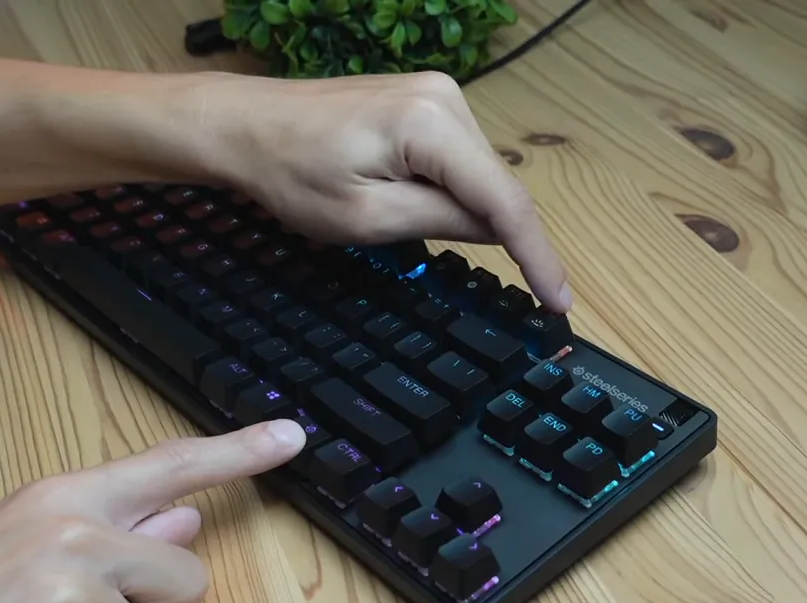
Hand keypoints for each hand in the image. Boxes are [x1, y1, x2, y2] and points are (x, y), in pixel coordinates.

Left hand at [189, 71, 571, 312]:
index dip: (537, 255)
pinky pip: (460, 160)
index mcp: (430, 124)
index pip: (503, 200)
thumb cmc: (290, 173)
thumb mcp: (366, 218)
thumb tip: (499, 232)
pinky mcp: (427, 102)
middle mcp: (446, 98)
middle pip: (496, 186)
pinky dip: (453, 191)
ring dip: (466, 211)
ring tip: (397, 221)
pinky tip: (412, 205)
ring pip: (480, 175)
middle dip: (497, 236)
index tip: (560, 302)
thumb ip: (441, 222)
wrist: (246, 125)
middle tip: (470, 277)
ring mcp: (438, 95)